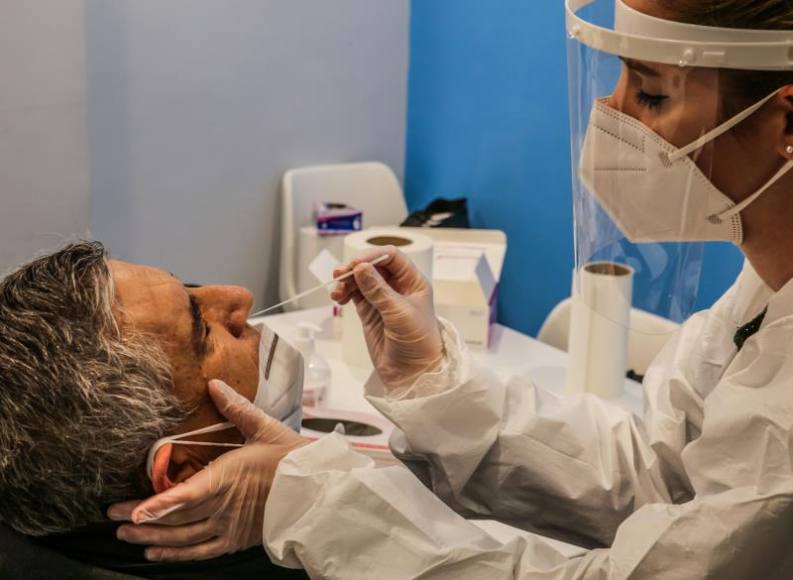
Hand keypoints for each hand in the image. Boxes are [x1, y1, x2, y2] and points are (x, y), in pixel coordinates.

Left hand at [107, 380, 308, 561]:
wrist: (316, 489)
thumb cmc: (290, 457)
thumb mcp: (264, 428)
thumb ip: (236, 408)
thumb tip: (214, 384)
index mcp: (228, 477)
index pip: (187, 495)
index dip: (158, 505)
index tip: (133, 512)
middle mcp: (224, 505)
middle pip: (177, 517)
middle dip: (141, 519)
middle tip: (111, 516)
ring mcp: (229, 525)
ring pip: (184, 537)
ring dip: (153, 538)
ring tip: (125, 535)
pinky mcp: (236, 540)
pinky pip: (201, 551)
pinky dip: (177, 554)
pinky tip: (156, 552)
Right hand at [330, 245, 444, 389]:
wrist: (412, 373)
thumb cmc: (417, 342)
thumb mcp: (399, 313)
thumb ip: (379, 290)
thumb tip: (360, 267)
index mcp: (413, 282)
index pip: (392, 257)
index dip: (373, 256)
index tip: (355, 264)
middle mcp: (398, 286)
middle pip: (373, 266)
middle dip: (355, 268)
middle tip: (339, 275)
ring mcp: (382, 299)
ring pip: (361, 279)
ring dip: (347, 281)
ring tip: (336, 292)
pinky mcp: (370, 311)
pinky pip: (355, 294)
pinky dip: (345, 292)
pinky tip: (338, 298)